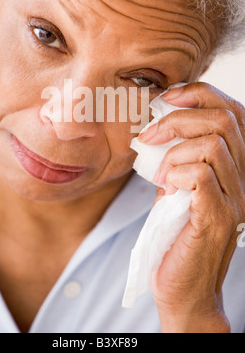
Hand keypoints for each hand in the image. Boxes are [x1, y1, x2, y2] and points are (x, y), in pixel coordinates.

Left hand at [139, 82, 244, 332]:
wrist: (183, 288)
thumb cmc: (176, 234)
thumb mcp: (175, 185)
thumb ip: (174, 156)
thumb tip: (154, 127)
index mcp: (235, 166)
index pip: (233, 111)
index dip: (200, 94)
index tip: (166, 98)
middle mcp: (244, 178)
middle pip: (224, 120)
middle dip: (178, 118)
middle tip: (148, 134)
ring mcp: (235, 199)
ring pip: (213, 145)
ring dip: (173, 150)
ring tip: (156, 169)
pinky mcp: (219, 218)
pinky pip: (201, 175)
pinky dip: (176, 172)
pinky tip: (164, 185)